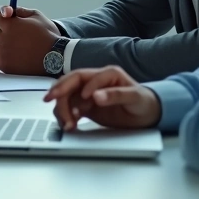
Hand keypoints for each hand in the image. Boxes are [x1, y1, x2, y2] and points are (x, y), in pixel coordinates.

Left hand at [0, 6, 60, 74]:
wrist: (55, 56)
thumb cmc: (47, 35)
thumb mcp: (36, 16)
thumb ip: (20, 11)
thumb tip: (10, 10)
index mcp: (10, 25)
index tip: (4, 15)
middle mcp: (3, 39)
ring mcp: (2, 53)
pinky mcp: (4, 65)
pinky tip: (0, 51)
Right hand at [43, 65, 160, 131]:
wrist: (147, 114)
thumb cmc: (143, 102)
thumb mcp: (134, 97)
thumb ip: (115, 95)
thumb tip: (95, 96)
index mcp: (107, 74)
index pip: (85, 76)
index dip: (81, 88)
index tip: (85, 102)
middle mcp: (94, 81)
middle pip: (70, 83)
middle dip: (59, 92)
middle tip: (51, 102)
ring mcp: (88, 94)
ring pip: (66, 96)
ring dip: (61, 108)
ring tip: (67, 123)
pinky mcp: (85, 106)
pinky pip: (69, 108)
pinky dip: (65, 115)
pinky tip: (69, 124)